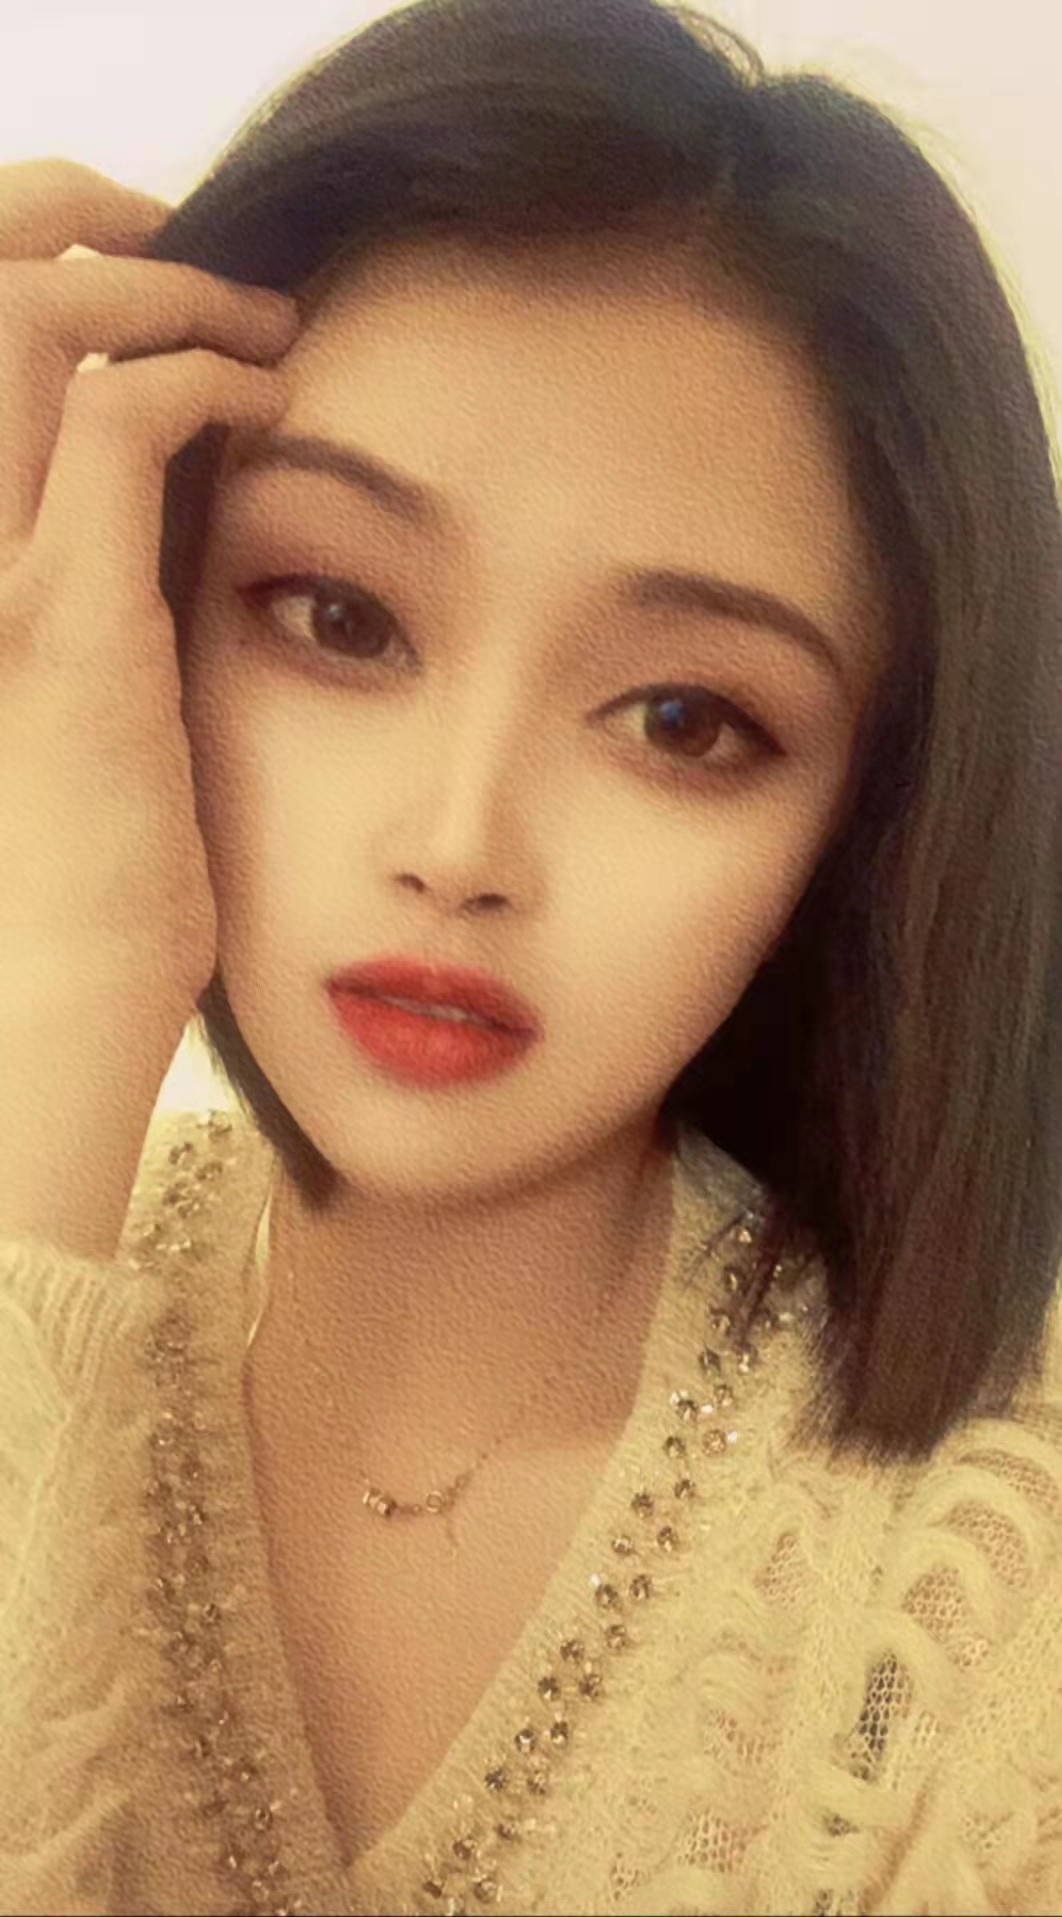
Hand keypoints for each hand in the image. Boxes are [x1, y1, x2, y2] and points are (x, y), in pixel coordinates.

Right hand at [0, 158, 297, 1004]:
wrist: (57, 988)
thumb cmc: (79, 864)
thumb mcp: (62, 684)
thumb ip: (87, 570)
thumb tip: (169, 488)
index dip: (40, 266)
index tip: (146, 277)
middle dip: (83, 223)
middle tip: (196, 248)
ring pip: (27, 319)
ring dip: (158, 287)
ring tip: (258, 319)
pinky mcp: (63, 615)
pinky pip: (122, 417)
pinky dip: (206, 375)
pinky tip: (273, 400)